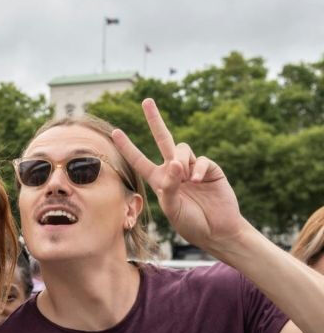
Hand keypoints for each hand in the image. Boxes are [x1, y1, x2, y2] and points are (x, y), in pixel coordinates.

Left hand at [111, 98, 248, 252]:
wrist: (217, 232)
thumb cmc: (191, 223)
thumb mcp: (172, 208)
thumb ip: (170, 187)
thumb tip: (175, 163)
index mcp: (160, 180)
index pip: (140, 160)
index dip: (128, 147)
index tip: (114, 132)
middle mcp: (174, 170)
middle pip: (163, 139)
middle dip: (155, 120)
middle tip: (146, 101)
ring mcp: (192, 168)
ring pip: (182, 149)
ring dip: (180, 159)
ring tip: (185, 178)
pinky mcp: (210, 170)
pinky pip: (201, 160)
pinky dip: (197, 168)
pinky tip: (196, 181)